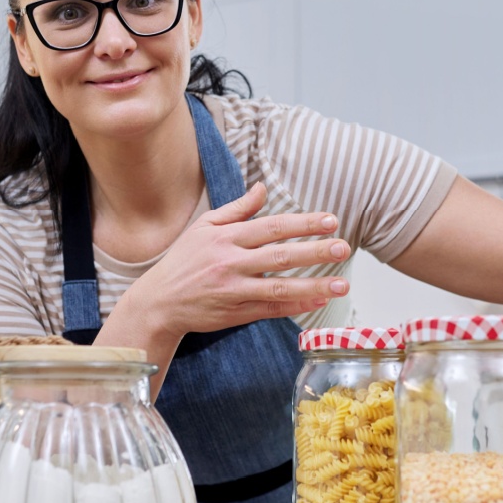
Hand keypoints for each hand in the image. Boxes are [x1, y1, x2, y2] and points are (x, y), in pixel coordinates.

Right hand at [121, 182, 350, 339]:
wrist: (159, 302)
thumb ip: (236, 209)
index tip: (331, 221)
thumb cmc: (183, 261)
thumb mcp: (204, 227)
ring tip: (342, 285)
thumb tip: (262, 188)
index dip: (302, 224)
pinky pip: (271, 310)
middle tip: (343, 247)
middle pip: (279, 256)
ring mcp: (234, 291)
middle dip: (314, 252)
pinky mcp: (236, 314)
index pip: (271, 227)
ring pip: (279, 288)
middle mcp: (231, 263)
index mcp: (226, 238)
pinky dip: (296, 307)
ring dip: (313, 286)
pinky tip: (319, 302)